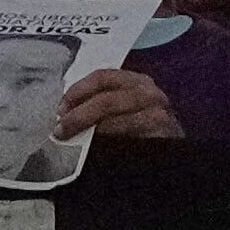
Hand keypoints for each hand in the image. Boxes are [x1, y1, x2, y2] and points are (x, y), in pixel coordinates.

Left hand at [57, 64, 185, 146]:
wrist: (170, 152)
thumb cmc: (142, 128)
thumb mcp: (124, 108)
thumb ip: (102, 105)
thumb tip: (65, 111)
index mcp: (137, 81)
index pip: (102, 77)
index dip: (78, 91)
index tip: (61, 107)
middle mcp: (149, 93)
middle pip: (106, 100)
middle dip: (78, 115)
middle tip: (60, 129)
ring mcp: (157, 114)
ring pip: (114, 121)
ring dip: (88, 130)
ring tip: (71, 139)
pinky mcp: (161, 135)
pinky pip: (127, 138)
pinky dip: (107, 142)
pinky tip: (95, 148)